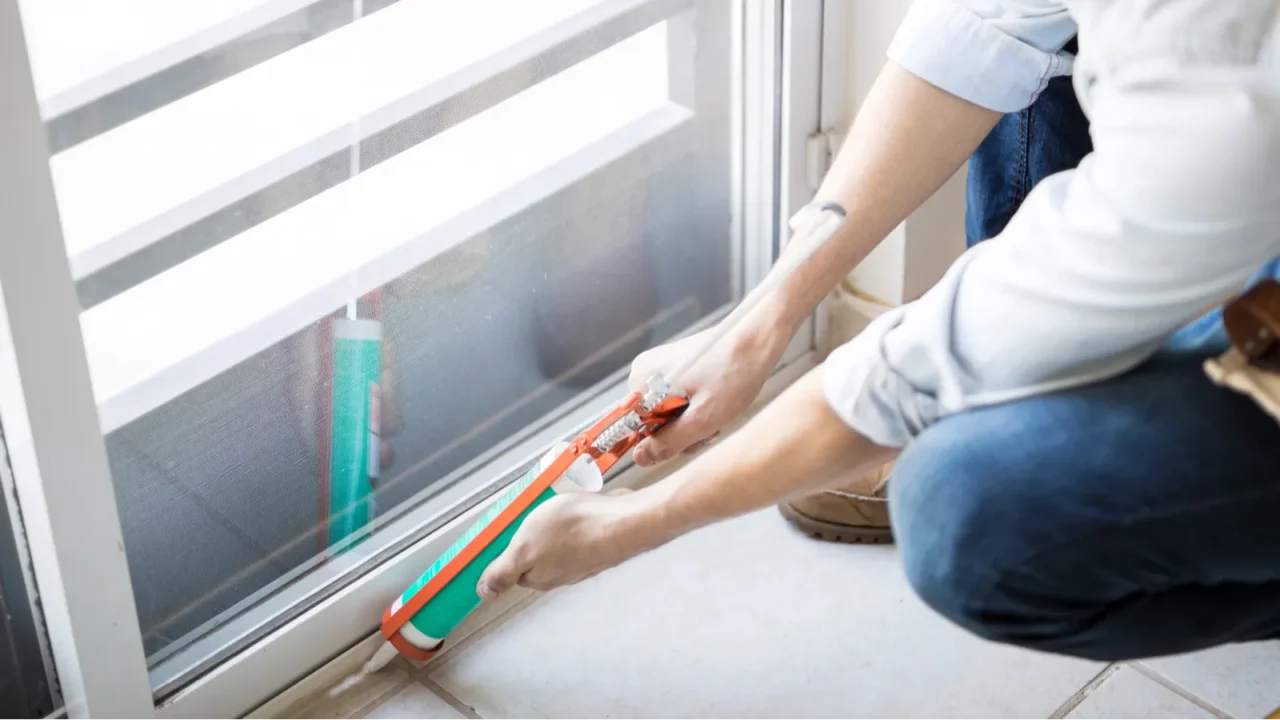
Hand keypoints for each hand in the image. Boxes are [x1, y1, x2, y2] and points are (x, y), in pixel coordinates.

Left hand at [477, 489, 666, 597]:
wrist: (623, 522)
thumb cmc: (571, 531)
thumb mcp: (523, 548)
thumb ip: (502, 572)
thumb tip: (483, 594)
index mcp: (538, 577)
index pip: (514, 568)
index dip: (510, 547)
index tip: (511, 527)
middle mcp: (561, 574)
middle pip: (536, 556)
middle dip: (533, 535)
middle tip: (534, 512)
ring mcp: (583, 560)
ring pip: (558, 544)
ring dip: (555, 526)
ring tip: (558, 507)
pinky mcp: (599, 544)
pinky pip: (579, 533)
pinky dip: (576, 521)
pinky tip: (578, 508)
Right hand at [629, 325, 787, 466]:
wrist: (757, 339)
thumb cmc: (734, 373)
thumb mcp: (703, 418)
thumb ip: (669, 442)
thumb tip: (639, 459)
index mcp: (642, 381)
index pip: (636, 428)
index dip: (664, 441)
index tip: (691, 438)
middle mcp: (644, 371)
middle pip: (653, 421)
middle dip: (683, 432)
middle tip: (711, 428)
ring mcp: (660, 367)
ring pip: (668, 413)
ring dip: (693, 422)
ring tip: (718, 415)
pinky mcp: (676, 367)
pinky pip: (677, 399)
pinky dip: (696, 408)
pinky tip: (716, 404)